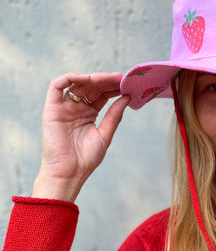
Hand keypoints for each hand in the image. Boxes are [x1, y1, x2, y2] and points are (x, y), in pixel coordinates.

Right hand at [32, 72, 129, 201]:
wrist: (69, 172)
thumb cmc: (86, 158)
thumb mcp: (105, 134)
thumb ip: (115, 115)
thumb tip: (127, 97)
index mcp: (89, 114)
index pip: (101, 94)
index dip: (112, 87)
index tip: (126, 84)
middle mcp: (76, 108)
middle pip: (91, 87)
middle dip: (105, 81)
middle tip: (120, 78)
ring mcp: (64, 107)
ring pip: (76, 84)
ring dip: (92, 78)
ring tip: (107, 79)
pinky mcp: (51, 108)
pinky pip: (56, 86)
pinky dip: (69, 78)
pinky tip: (86, 78)